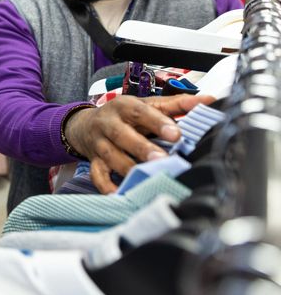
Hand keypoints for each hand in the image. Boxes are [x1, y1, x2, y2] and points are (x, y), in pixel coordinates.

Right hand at [64, 94, 213, 193]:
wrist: (85, 125)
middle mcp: (108, 124)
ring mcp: (99, 144)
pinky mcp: (94, 161)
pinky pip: (97, 175)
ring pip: (110, 156)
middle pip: (121, 135)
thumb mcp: (145, 105)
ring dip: (127, 167)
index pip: (139, 112)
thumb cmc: (124, 116)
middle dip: (140, 148)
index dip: (157, 122)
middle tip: (161, 159)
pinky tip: (119, 194)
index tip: (176, 133)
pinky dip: (107, 186)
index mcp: (123, 106)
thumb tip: (209, 101)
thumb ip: (176, 104)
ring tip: (144, 178)